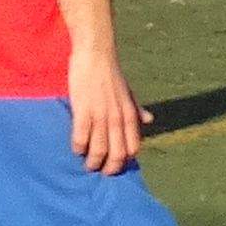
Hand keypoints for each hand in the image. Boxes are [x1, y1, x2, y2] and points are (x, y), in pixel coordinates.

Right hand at [66, 46, 146, 173]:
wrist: (96, 55)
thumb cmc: (111, 74)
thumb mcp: (128, 93)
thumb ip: (137, 109)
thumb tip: (149, 120)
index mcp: (130, 115)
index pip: (132, 148)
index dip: (124, 161)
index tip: (114, 164)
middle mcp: (118, 118)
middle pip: (117, 155)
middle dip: (109, 168)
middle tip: (99, 170)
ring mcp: (101, 116)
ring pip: (99, 151)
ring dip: (92, 162)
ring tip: (87, 164)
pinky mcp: (83, 111)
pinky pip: (81, 138)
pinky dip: (78, 148)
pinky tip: (76, 149)